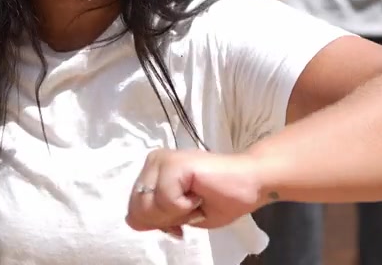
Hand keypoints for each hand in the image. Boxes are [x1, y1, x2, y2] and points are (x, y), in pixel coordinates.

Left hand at [126, 149, 267, 238]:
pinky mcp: (175, 163)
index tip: (184, 213)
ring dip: (177, 213)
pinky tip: (200, 193)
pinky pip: (166, 200)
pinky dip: (185, 207)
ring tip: (196, 197)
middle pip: (138, 209)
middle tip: (192, 205)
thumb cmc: (221, 199)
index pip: (134, 209)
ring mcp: (163, 160)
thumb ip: (153, 217)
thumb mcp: (179, 216)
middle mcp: (153, 161)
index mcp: (152, 172)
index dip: (159, 222)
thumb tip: (130, 219)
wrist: (251, 184)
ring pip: (149, 206)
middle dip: (166, 219)